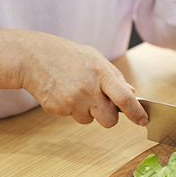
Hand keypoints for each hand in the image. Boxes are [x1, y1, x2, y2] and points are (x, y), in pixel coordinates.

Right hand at [19, 31, 147, 126]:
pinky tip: (64, 93)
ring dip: (88, 111)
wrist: (32, 57)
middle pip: (110, 120)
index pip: (125, 98)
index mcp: (101, 73)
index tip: (143, 120)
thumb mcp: (95, 58)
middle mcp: (88, 89)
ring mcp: (72, 100)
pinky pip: (73, 117)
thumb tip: (132, 93)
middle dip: (110, 117)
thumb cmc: (67, 56)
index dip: (136, 113)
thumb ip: (115, 77)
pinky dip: (71, 109)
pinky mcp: (58, 109)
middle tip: (102, 104)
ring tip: (77, 92)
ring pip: (90, 120)